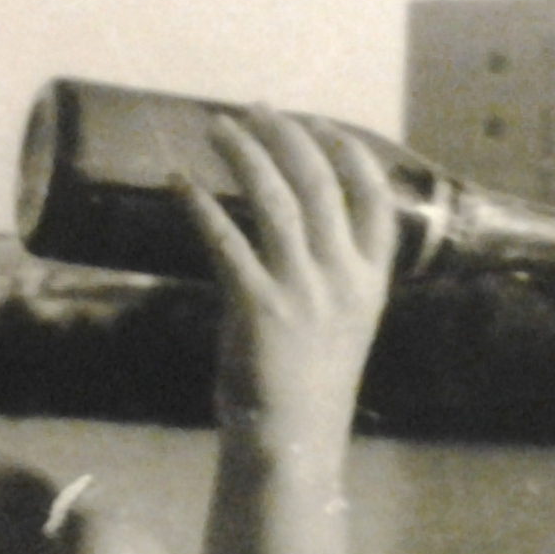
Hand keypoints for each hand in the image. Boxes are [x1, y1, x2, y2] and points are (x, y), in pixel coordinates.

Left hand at [180, 108, 396, 454]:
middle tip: (255, 109)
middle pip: (319, 184)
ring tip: (218, 127)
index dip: (348, 154)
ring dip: (245, 155)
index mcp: (370, 283)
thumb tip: (295, 229)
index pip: (375, 199)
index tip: (319, 124)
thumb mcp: (341, 326)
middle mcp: (343, 280)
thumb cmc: (309, 388)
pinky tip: (179, 184)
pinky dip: (199, 206)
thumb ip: (330, 278)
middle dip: (285, 136)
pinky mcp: (257, 307)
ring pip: (275, 199)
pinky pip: (224, 239)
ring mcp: (302, 292)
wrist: (290, 444)